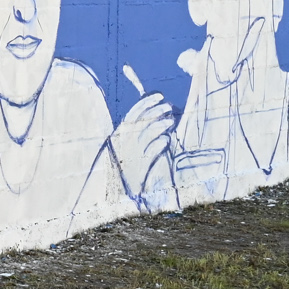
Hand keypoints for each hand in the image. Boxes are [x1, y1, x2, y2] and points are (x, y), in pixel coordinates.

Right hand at [113, 91, 178, 207]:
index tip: (159, 96)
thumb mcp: (122, 147)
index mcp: (118, 134)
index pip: (133, 113)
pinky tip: (167, 140)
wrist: (117, 193)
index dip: (147, 102)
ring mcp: (132, 153)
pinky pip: (153, 150)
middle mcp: (123, 142)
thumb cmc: (122, 167)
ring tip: (170, 122)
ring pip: (149, 133)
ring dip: (161, 125)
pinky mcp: (140, 165)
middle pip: (142, 120)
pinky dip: (161, 143)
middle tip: (169, 107)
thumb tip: (151, 115)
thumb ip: (133, 132)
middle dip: (157, 111)